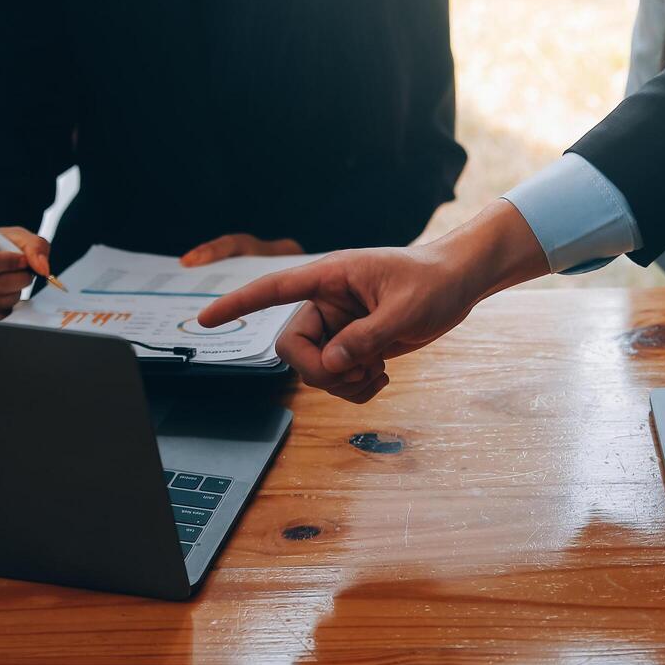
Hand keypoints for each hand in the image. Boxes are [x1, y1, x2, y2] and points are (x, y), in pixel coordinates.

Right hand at [0, 225, 51, 318]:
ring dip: (14, 293)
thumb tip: (43, 268)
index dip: (12, 263)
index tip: (23, 260)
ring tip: (10, 282)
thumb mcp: (13, 236)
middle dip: (19, 279)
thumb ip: (33, 246)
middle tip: (24, 272)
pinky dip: (4, 308)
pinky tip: (0, 295)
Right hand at [198, 200, 549, 401]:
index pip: (273, 289)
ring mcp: (338, 326)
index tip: (205, 319)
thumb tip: (331, 364)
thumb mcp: (405, 310)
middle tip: (360, 370)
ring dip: (342, 383)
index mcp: (330, 277)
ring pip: (314, 369)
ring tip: (379, 371)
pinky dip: (355, 387)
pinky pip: (336, 378)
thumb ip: (365, 337)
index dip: (237, 305)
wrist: (460, 283)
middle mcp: (327, 302)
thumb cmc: (434, 282)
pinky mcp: (352, 345)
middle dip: (320, 371)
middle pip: (291, 348)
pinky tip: (381, 375)